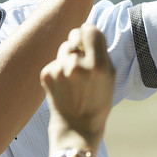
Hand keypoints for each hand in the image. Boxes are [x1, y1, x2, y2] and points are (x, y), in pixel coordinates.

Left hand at [41, 25, 115, 149]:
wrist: (77, 127)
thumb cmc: (98, 100)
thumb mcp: (110, 75)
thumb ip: (101, 52)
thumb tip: (88, 31)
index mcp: (98, 64)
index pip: (90, 29)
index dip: (90, 34)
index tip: (90, 41)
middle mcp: (77, 65)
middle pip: (74, 35)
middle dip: (78, 44)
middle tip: (81, 60)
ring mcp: (60, 70)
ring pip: (63, 48)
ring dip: (67, 57)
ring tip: (73, 77)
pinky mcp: (46, 75)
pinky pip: (54, 61)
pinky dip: (58, 70)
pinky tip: (64, 85)